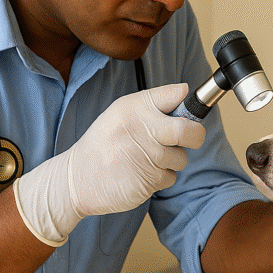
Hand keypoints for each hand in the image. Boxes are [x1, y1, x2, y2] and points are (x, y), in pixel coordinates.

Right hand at [14, 84, 205, 245]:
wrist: (77, 179)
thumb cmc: (104, 144)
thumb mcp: (121, 114)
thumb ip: (154, 103)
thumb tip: (186, 92)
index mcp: (134, 108)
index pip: (175, 96)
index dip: (191, 104)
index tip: (191, 111)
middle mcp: (142, 129)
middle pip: (190, 131)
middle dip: (195, 136)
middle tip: (187, 138)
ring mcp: (147, 156)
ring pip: (181, 157)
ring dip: (171, 161)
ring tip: (146, 158)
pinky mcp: (149, 179)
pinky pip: (170, 177)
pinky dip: (159, 177)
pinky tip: (140, 173)